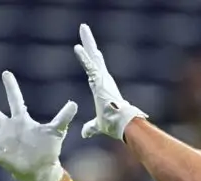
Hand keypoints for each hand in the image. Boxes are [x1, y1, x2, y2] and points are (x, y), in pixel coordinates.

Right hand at [0, 71, 77, 180]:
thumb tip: (74, 103)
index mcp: (21, 120)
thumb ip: (63, 117)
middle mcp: (8, 128)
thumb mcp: (57, 132)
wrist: (42, 170)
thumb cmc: (49, 150)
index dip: (11, 87)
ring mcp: (1, 141)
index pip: (15, 99)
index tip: (6, 73)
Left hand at [73, 23, 147, 139]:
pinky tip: (77, 47)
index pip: (93, 69)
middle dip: (89, 42)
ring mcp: (103, 79)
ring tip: (83, 27)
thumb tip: (84, 133)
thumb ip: (91, 127)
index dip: (89, 58)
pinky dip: (84, 58)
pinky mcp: (101, 82)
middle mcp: (103, 79)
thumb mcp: (98, 125)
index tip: (83, 47)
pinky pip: (90, 67)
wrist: (123, 125)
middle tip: (83, 28)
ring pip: (93, 56)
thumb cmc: (114, 125)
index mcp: (102, 87)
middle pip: (94, 56)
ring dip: (87, 41)